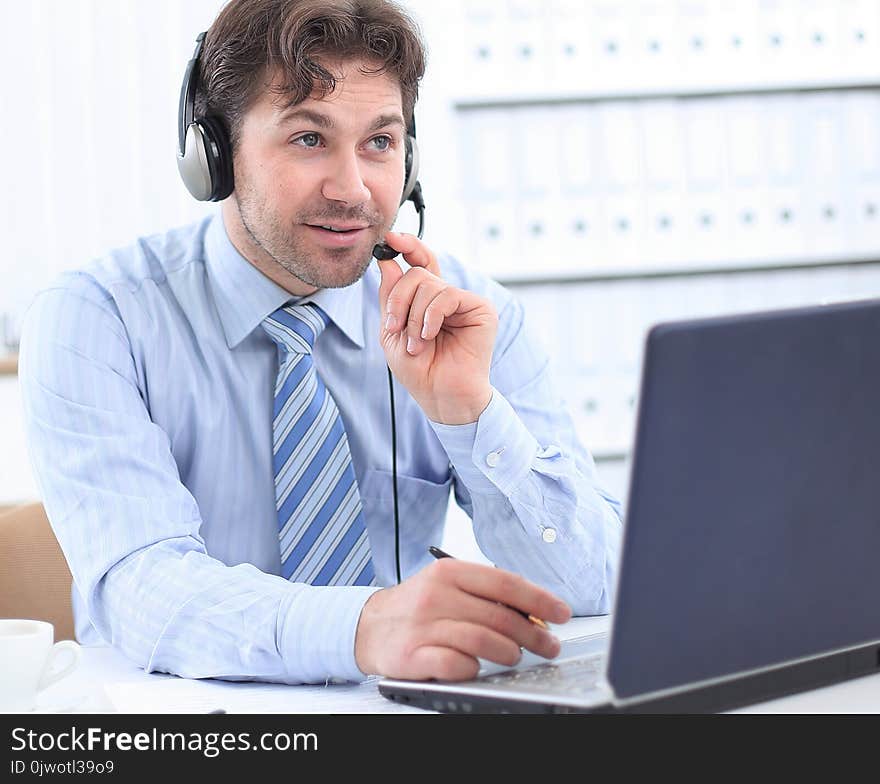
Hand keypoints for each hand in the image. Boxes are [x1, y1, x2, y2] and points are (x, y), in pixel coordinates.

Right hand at [354, 557, 571, 680]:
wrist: (370, 626)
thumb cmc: (419, 606)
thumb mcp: (449, 586)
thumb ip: (486, 594)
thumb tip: (535, 611)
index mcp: (450, 571)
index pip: (505, 582)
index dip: (539, 599)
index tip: (562, 613)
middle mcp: (436, 594)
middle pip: (499, 615)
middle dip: (534, 634)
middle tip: (549, 645)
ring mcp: (423, 625)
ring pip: (482, 640)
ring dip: (508, 652)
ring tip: (515, 656)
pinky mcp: (411, 655)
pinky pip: (455, 665)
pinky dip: (473, 668)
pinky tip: (477, 666)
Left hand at [376, 231, 497, 423]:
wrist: (440, 395)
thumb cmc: (419, 370)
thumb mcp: (392, 331)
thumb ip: (390, 296)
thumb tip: (388, 262)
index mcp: (427, 300)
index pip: (418, 263)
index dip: (407, 247)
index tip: (390, 239)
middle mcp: (447, 297)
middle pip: (415, 274)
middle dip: (398, 301)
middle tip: (395, 328)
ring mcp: (464, 302)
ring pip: (428, 284)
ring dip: (413, 317)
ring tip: (417, 344)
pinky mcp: (480, 309)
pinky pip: (447, 295)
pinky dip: (431, 316)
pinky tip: (430, 336)